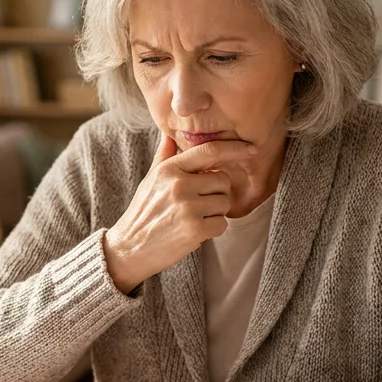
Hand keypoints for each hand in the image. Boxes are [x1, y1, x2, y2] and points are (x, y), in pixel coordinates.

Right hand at [104, 134, 255, 292]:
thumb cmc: (143, 212)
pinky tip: (195, 231)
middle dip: (217, 193)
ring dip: (215, 213)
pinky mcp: (194, 230)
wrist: (129, 248)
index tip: (251, 149)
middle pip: (222, 181)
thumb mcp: (150, 179)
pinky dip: (213, 230)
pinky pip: (222, 224)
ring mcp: (187, 207)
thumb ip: (165, 155)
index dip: (234, 148)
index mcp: (169, 169)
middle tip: (200, 204)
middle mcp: (179, 185)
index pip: (208, 151)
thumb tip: (170, 133)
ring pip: (224, 203)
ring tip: (194, 218)